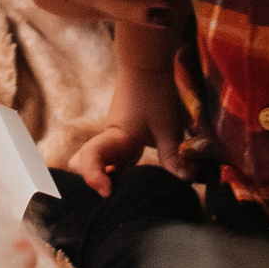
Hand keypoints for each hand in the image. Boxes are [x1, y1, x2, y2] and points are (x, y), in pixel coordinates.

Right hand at [66, 64, 187, 194]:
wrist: (149, 66)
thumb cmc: (156, 91)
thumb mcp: (168, 125)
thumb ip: (175, 156)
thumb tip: (187, 182)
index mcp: (115, 137)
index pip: (91, 157)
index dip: (92, 176)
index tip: (106, 192)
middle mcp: (108, 142)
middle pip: (81, 166)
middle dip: (88, 185)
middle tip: (111, 201)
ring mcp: (113, 143)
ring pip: (95, 166)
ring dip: (104, 182)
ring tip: (124, 199)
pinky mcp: (122, 143)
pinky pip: (111, 164)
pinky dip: (116, 177)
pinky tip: (134, 187)